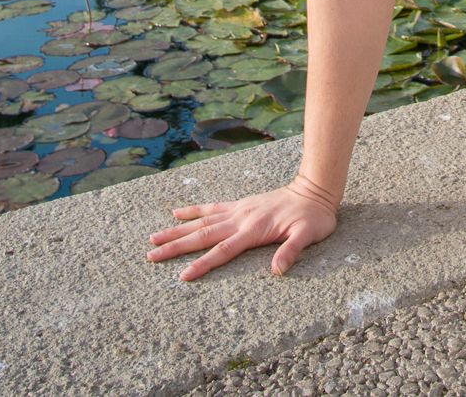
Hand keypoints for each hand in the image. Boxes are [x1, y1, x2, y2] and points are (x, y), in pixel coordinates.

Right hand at [145, 180, 339, 280]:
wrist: (314, 190)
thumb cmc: (313, 217)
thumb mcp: (309, 236)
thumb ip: (291, 251)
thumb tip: (277, 270)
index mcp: (253, 230)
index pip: (223, 251)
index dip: (202, 264)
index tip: (182, 275)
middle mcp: (240, 219)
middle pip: (203, 235)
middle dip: (176, 247)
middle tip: (151, 256)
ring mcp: (238, 210)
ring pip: (201, 221)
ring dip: (177, 230)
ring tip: (154, 238)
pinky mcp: (240, 205)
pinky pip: (211, 207)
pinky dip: (193, 210)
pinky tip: (176, 212)